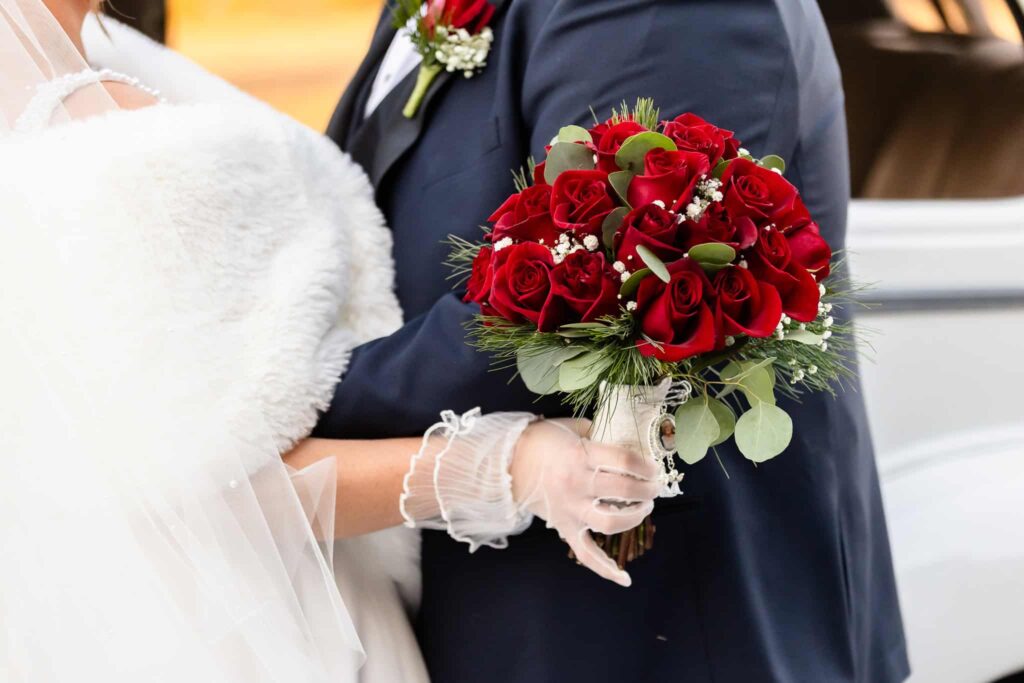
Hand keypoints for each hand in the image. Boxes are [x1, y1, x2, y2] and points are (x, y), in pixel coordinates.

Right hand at [510, 418, 660, 586]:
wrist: (506, 463)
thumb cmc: (540, 441)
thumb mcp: (571, 427)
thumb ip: (598, 432)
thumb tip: (625, 438)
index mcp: (580, 455)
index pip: (625, 460)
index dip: (646, 466)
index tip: (653, 468)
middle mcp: (576, 483)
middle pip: (624, 490)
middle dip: (648, 489)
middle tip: (654, 487)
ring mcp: (570, 509)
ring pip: (612, 523)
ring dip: (635, 517)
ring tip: (643, 508)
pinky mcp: (564, 527)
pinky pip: (586, 554)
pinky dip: (605, 569)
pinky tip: (625, 578)